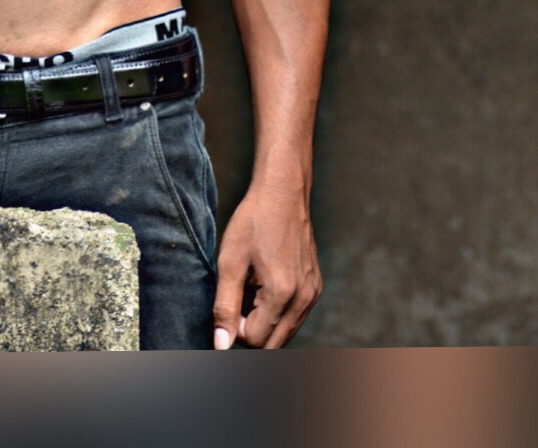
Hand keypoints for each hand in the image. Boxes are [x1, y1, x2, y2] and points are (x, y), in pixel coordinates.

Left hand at [211, 182, 321, 348]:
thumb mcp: (230, 261)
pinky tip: (267, 286)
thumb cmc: (254, 221)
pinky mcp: (316, 287)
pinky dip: (279, 312)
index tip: (230, 299)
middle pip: (273, 344)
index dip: (235, 327)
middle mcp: (304, 299)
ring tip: (253, 290)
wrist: (283, 191)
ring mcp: (313, 293)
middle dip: (252, 331)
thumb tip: (221, 345)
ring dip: (265, 323)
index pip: (255, 341)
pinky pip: (295, 317)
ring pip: (285, 333)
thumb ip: (225, 307)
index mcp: (282, 294)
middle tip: (240, 298)